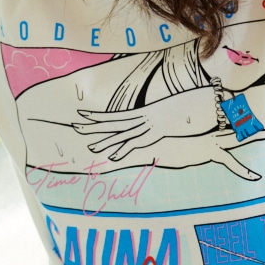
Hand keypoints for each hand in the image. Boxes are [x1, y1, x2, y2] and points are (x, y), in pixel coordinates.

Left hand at [74, 88, 217, 160]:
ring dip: (105, 142)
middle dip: (91, 126)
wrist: (190, 107)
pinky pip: (135, 143)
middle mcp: (136, 119)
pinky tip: (113, 157)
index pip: (111, 115)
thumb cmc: (176, 110)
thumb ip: (151, 118)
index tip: (80, 114)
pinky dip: (124, 150)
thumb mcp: (160, 113)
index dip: (95, 115)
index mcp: (136, 114)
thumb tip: (148, 121)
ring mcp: (143, 127)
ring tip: (91, 148)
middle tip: (74, 126)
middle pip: (110, 123)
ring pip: (120, 134)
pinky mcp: (150, 135)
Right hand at [146, 126, 264, 180]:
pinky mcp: (208, 151)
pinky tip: (256, 176)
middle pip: (242, 122)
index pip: (231, 117)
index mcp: (207, 125)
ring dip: (261, 133)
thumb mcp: (178, 135)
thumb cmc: (162, 141)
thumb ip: (188, 135)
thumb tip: (186, 134)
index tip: (256, 110)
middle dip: (260, 121)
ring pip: (242, 135)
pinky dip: (243, 170)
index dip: (244, 115)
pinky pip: (230, 161)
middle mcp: (212, 129)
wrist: (153, 143)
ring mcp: (212, 139)